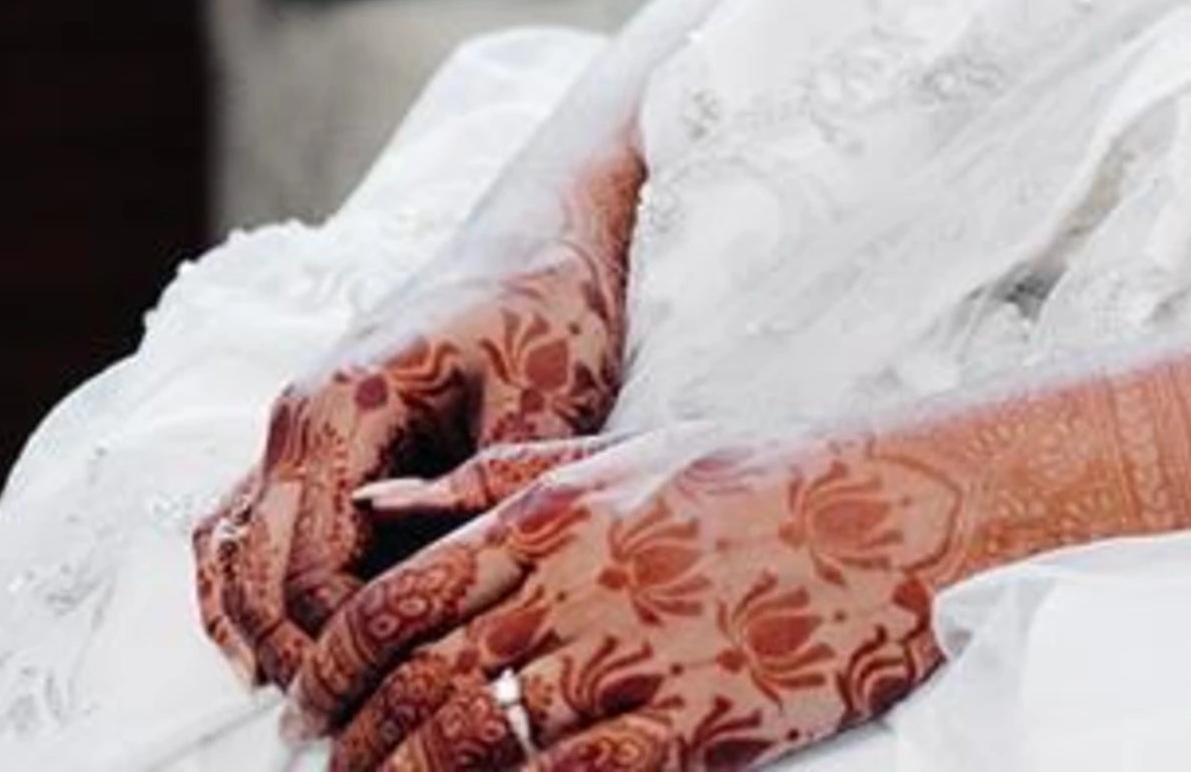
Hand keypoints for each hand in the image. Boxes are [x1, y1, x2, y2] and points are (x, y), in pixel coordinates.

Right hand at [194, 216, 631, 696]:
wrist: (540, 234)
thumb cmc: (551, 313)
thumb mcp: (540, 407)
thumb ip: (477, 502)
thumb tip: (431, 602)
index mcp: (345, 403)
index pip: (311, 571)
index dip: (347, 648)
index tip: (399, 687)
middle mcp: (295, 414)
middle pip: (258, 579)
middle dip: (302, 658)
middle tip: (361, 715)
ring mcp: (289, 423)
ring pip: (230, 558)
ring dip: (266, 633)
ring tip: (330, 692)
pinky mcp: (302, 434)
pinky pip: (237, 526)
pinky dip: (243, 592)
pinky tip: (279, 648)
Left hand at [298, 425, 958, 771]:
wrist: (884, 511)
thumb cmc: (748, 477)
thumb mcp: (617, 450)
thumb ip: (491, 480)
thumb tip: (376, 502)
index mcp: (550, 510)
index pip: (397, 598)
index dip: (331, 665)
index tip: (305, 707)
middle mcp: (574, 580)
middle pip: (419, 681)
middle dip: (355, 743)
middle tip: (330, 770)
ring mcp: (629, 653)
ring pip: (475, 740)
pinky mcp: (685, 723)